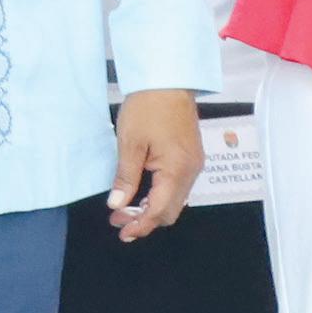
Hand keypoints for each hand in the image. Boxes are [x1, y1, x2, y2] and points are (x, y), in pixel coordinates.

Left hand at [108, 89, 203, 241]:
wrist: (168, 80)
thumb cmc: (148, 107)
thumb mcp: (129, 143)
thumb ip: (125, 177)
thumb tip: (117, 204)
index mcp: (177, 170)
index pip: (160, 211)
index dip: (140, 225)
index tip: (122, 232)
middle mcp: (191, 171)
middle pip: (171, 211)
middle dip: (146, 220)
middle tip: (119, 221)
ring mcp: (194, 164)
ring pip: (176, 200)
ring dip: (152, 208)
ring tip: (126, 209)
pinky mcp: (191, 157)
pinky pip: (178, 186)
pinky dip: (161, 195)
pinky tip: (143, 193)